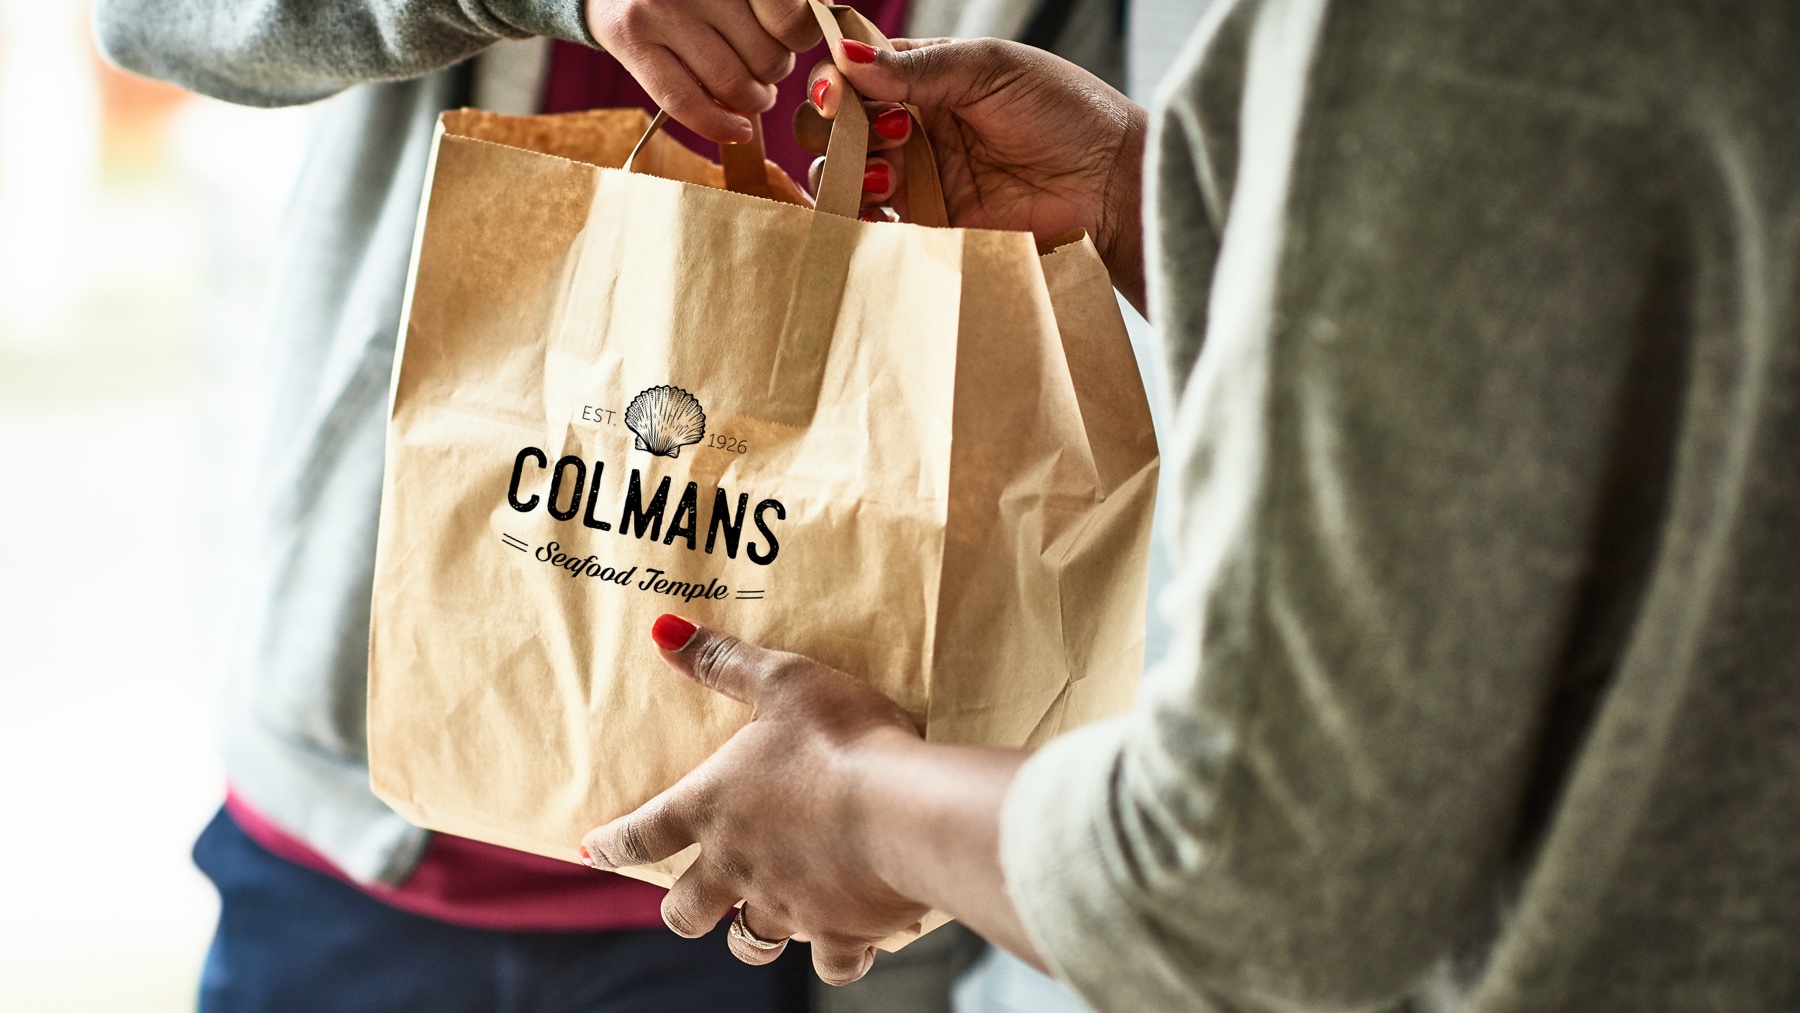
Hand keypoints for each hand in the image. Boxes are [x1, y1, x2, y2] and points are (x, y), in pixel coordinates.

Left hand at [581, 615, 932, 984]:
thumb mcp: (784, 682)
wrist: (906, 811)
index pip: (642, 834)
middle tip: (688, 901)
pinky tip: (851, 937)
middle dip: (680, 910)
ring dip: (749, 934)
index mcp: (713, 808)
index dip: (613, 843)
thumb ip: (723, 661)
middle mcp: (737, 867)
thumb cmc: (841, 739)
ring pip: (749, 941)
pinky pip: (830, 962)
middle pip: (683, 912)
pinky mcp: (839, 932)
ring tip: (763, 920)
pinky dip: (836, 953)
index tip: (593, 850)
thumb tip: (663, 631)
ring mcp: (786, 905)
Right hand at [585, 0, 819, 143]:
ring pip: (735, 86)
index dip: (800, 40)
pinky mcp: (632, 41)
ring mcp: (661, 10)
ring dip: (753, 101)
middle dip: (774, 72)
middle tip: (760, 64)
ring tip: (748, 90)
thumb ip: (781, 3)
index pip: (793, 20)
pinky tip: (737, 130)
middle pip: (768, 58)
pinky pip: (687, 104)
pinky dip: (720, 127)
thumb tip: (826, 21)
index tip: (788, 39)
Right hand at [796, 37, 1148, 308]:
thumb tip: (845, 59)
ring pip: (842, 174)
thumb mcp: (990, 70)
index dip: (834, 79)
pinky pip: (872, 224)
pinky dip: (860, 217)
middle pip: (834, 125)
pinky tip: (885, 208)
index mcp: (925, 78)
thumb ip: (917, 67)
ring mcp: (917, 178)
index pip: (854, 72)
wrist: (1109, 186)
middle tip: (883, 131)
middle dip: (836, 128)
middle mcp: (913, 126)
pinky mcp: (929, 226)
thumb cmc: (1066, 113)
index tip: (840, 89)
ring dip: (848, 172)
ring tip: (891, 174)